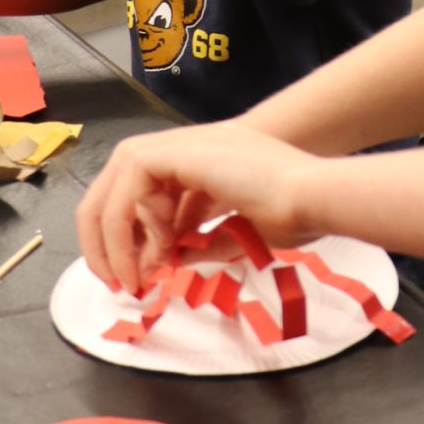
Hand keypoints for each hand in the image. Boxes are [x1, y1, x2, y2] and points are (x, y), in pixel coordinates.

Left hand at [78, 124, 325, 296]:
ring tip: (127, 276)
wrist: (314, 196)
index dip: (135, 235)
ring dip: (113, 234)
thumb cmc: (295, 214)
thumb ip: (203, 242)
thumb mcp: (240, 234)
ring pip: (117, 180)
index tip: (139, 275)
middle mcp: (189, 148)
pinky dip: (127, 224)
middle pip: (120, 180)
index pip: (146, 192)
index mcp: (205, 163)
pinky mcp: (178, 151)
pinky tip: (151, 255)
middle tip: (115, 278)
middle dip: (109, 233)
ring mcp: (184, 144)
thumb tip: (173, 259)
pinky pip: (129, 183)